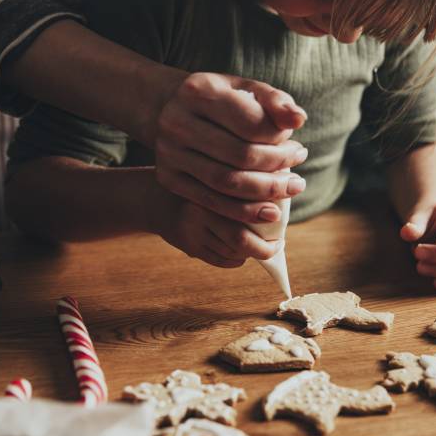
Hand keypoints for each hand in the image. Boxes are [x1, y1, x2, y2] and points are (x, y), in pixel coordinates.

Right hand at [145, 181, 281, 267]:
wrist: (154, 197)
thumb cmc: (197, 182)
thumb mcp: (216, 174)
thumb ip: (241, 182)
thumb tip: (282, 193)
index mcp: (209, 187)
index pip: (245, 207)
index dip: (266, 215)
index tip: (278, 216)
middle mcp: (198, 210)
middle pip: (240, 239)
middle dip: (265, 248)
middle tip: (277, 245)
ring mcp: (191, 232)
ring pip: (233, 253)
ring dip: (252, 252)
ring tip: (260, 244)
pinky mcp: (188, 246)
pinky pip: (222, 260)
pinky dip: (238, 259)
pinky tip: (243, 252)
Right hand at [150, 72, 309, 224]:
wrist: (168, 111)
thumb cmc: (220, 100)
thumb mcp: (246, 90)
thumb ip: (275, 102)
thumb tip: (298, 120)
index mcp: (199, 91)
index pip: (251, 122)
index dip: (279, 139)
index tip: (295, 146)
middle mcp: (177, 121)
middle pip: (239, 154)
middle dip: (277, 168)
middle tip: (298, 177)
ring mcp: (168, 152)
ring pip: (226, 182)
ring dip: (265, 192)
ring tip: (290, 190)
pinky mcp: (168, 177)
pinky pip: (211, 201)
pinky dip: (243, 210)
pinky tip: (267, 211)